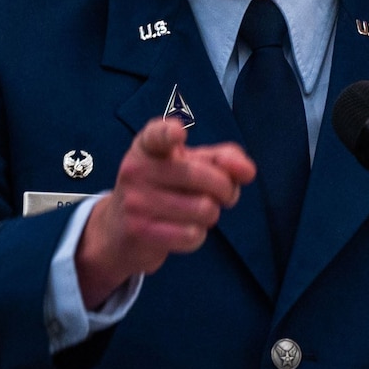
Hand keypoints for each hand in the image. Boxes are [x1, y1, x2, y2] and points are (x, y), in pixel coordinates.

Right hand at [75, 118, 256, 308]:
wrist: (120, 230)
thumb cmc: (164, 189)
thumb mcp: (189, 165)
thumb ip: (224, 159)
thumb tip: (248, 171)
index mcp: (148, 145)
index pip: (157, 135)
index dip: (169, 133)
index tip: (178, 133)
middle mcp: (137, 169)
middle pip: (203, 176)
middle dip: (226, 189)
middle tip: (222, 195)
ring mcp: (136, 201)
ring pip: (204, 209)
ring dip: (211, 215)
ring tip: (197, 213)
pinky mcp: (139, 231)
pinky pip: (192, 235)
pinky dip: (198, 236)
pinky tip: (184, 230)